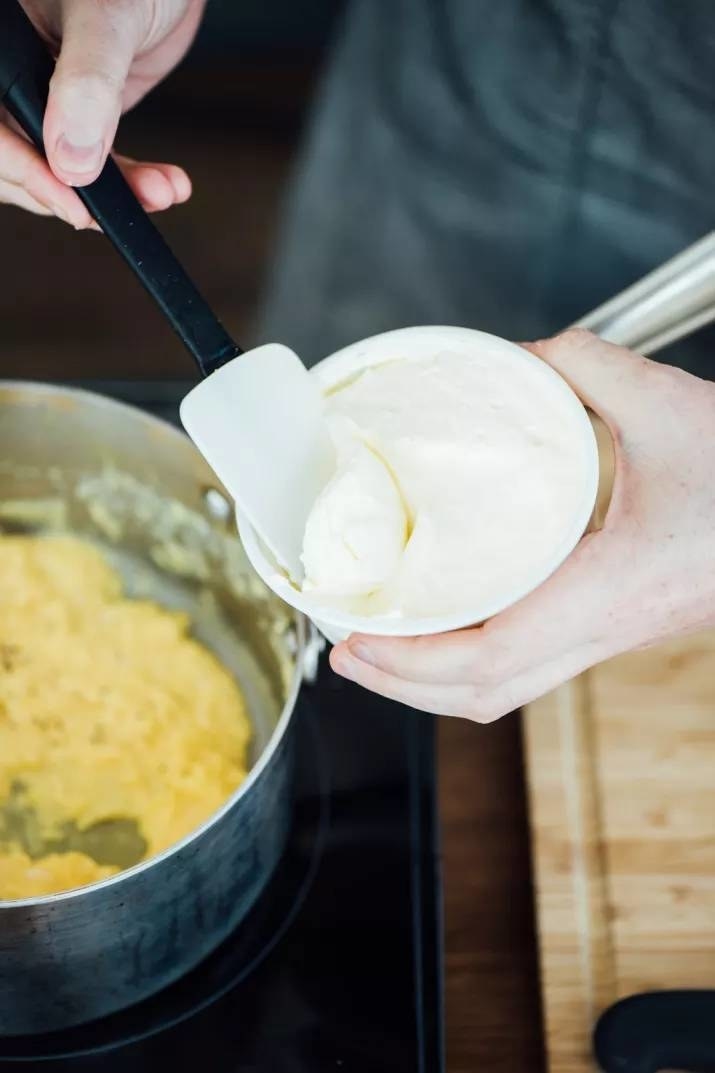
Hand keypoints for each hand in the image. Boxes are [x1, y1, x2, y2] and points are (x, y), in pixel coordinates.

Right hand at [0, 0, 204, 226]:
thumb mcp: (107, 18)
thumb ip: (87, 84)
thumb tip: (71, 160)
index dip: (23, 171)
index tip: (72, 204)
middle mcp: (13, 77)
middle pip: (16, 159)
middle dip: (71, 193)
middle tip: (112, 210)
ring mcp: (45, 101)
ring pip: (58, 171)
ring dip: (110, 195)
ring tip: (158, 192)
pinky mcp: (81, 118)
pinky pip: (95, 166)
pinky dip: (130, 184)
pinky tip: (161, 187)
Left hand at [330, 329, 714, 719]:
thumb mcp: (672, 408)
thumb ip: (590, 368)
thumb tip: (524, 355)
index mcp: (610, 590)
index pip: (490, 655)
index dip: (412, 661)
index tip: (355, 639)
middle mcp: (602, 630)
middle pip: (482, 695)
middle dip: (402, 684)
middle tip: (343, 648)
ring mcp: (606, 637)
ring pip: (503, 691)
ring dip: (431, 681)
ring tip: (377, 645)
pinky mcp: (608, 626)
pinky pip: (524, 665)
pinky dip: (468, 661)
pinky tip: (441, 627)